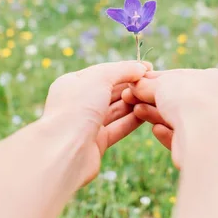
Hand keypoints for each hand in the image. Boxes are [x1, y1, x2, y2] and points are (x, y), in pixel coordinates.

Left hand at [42, 61, 150, 183]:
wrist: (65, 150)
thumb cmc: (77, 108)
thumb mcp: (100, 77)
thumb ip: (122, 69)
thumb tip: (141, 67)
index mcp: (72, 83)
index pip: (103, 72)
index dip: (125, 69)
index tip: (148, 68)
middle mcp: (78, 103)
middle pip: (110, 91)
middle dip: (130, 87)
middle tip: (152, 84)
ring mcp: (86, 123)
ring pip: (115, 110)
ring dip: (133, 103)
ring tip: (152, 98)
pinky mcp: (96, 143)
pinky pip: (118, 127)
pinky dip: (132, 120)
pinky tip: (147, 114)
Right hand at [122, 68, 217, 167]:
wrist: (206, 133)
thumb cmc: (188, 98)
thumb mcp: (162, 82)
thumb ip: (147, 84)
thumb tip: (134, 86)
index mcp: (210, 79)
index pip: (178, 77)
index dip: (154, 79)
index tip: (135, 82)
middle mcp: (212, 102)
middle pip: (174, 99)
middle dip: (150, 98)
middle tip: (129, 98)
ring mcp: (207, 125)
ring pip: (175, 119)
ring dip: (154, 114)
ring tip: (137, 111)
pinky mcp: (200, 148)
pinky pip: (179, 138)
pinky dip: (166, 133)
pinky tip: (157, 130)